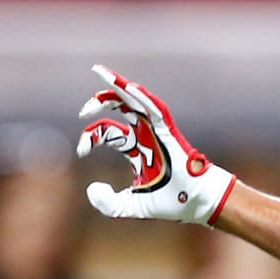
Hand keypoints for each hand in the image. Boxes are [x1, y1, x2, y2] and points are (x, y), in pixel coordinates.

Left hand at [76, 65, 236, 224]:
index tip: (82, 151)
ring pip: (135, 100)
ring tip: (99, 71)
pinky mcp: (169, 132)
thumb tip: (91, 188)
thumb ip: (108, 203)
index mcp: (137, 149)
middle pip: (119, 107)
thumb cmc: (172, 203)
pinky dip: (143, 98)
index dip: (91, 137)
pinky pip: (156, 110)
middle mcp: (146, 135)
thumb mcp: (131, 206)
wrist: (197, 202)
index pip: (108, 133)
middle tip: (83, 111)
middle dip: (99, 102)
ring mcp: (157, 131)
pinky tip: (129, 87)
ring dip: (119, 85)